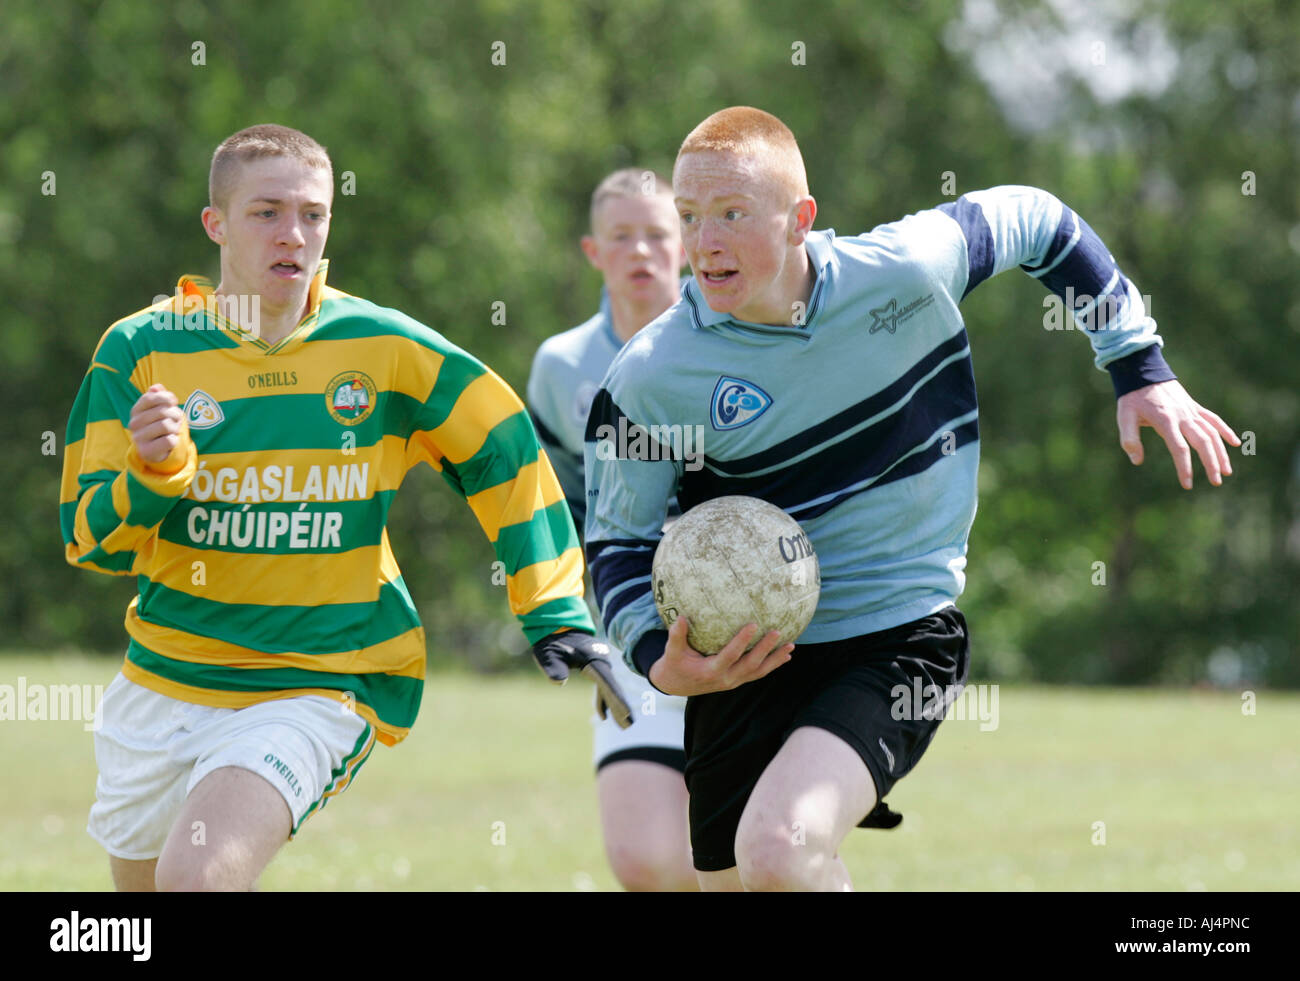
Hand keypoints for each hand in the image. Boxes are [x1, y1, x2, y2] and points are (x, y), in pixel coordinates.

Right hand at [129, 384, 184, 463]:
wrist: (156, 449)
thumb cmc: (159, 424)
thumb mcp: (159, 408)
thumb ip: (158, 395)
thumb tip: (155, 388)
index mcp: (135, 410)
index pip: (150, 397)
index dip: (166, 397)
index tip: (173, 402)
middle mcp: (134, 423)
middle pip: (162, 411)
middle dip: (175, 414)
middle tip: (176, 419)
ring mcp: (138, 438)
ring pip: (167, 426)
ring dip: (176, 427)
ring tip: (173, 430)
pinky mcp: (147, 451)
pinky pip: (169, 441)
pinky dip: (175, 440)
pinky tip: (170, 440)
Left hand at [531, 630, 632, 728]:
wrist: (557, 624)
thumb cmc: (552, 641)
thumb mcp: (549, 653)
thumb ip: (554, 667)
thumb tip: (559, 682)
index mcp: (593, 660)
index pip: (607, 684)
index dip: (616, 701)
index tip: (625, 715)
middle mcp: (600, 662)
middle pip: (613, 688)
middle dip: (620, 707)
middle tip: (628, 725)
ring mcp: (599, 664)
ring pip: (610, 688)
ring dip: (615, 706)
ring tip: (623, 725)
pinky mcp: (594, 666)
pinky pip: (603, 686)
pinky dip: (604, 700)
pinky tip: (603, 715)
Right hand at [648, 616, 793, 696]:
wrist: (676, 685)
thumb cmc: (674, 665)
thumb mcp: (671, 652)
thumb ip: (676, 636)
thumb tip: (680, 617)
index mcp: (710, 671)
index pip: (730, 655)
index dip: (742, 641)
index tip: (753, 625)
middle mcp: (725, 679)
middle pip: (750, 665)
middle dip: (765, 650)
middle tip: (778, 633)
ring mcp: (733, 682)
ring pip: (758, 672)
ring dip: (775, 660)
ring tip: (790, 647)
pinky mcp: (737, 681)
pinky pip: (757, 674)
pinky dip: (771, 665)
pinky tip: (785, 656)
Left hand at [1117, 380, 1239, 488]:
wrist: (1143, 372)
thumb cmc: (1132, 398)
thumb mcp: (1124, 417)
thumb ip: (1129, 439)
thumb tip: (1137, 461)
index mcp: (1165, 420)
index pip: (1179, 448)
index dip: (1184, 467)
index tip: (1187, 484)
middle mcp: (1183, 416)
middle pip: (1202, 442)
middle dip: (1211, 463)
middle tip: (1216, 482)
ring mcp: (1191, 410)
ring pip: (1212, 432)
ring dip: (1221, 452)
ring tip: (1226, 472)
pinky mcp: (1194, 407)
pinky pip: (1213, 419)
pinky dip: (1225, 430)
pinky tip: (1235, 443)